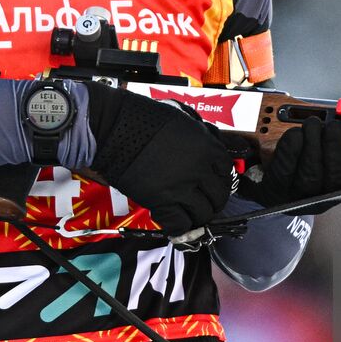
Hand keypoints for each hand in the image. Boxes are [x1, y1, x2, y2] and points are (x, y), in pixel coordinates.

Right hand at [85, 84, 233, 235]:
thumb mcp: (181, 116)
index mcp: (207, 146)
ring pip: (203, 213)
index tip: (213, 182)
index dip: (220, 178)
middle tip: (204, 201)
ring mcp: (181, 187)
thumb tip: (211, 141)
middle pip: (219, 195)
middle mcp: (199, 169)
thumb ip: (200, 131)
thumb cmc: (144, 118)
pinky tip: (175, 220)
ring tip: (189, 212)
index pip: (226, 171)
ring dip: (198, 215)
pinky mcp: (161, 202)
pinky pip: (180, 224)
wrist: (114, 129)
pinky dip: (180, 226)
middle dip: (214, 200)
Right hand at [240, 116, 340, 208]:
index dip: (290, 153)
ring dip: (335, 149)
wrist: (290, 196)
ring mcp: (323, 199)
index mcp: (274, 194)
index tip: (294, 133)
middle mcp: (300, 201)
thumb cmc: (269, 171)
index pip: (282, 176)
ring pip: (334, 179)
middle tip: (313, 123)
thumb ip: (240, 151)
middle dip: (313, 145)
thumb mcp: (247, 165)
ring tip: (332, 128)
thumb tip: (230, 135)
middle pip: (310, 178)